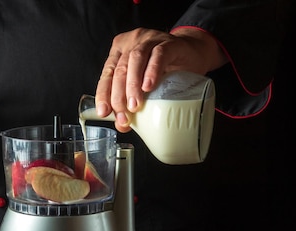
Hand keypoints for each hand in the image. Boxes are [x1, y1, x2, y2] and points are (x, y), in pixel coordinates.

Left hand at [95, 27, 225, 131]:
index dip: (103, 94)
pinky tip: (149, 86)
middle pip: (120, 69)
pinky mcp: (169, 43)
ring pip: (135, 60)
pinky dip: (152, 71)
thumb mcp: (144, 85)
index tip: (104, 112)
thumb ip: (131, 101)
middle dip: (119, 95)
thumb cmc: (164, 69)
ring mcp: (150, 40)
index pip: (107, 74)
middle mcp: (131, 43)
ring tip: (135, 105)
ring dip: (133, 85)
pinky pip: (158, 55)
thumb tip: (122, 125)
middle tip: (124, 115)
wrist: (192, 52)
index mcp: (119, 51)